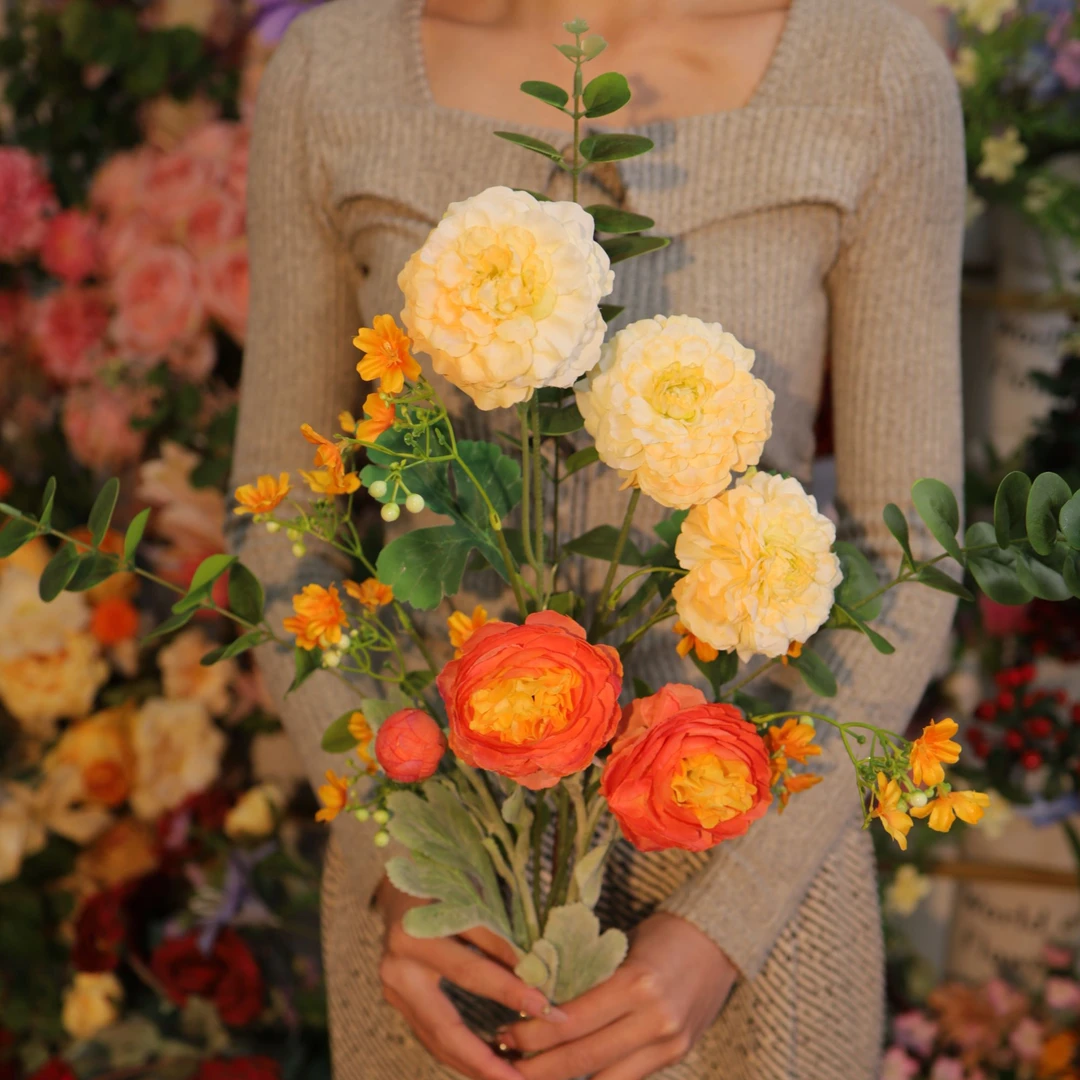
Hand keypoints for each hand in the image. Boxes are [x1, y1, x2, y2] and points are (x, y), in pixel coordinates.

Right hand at [375, 879, 562, 1079]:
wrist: (400, 884)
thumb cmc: (445, 884)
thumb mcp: (472, 896)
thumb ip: (498, 934)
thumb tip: (538, 972)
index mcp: (416, 933)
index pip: (471, 970)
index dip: (510, 991)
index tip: (547, 1009)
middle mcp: (399, 967)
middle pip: (445, 1025)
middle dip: (485, 1058)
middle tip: (520, 1079)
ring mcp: (394, 990)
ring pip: (437, 1040)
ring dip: (475, 1065)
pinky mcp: (399, 1002)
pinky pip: (432, 1036)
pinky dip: (462, 1054)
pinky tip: (489, 1066)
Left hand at [503, 913, 736, 1079]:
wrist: (720, 939)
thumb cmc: (662, 933)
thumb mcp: (621, 948)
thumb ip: (589, 979)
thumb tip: (539, 1005)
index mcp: (636, 984)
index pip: (573, 1022)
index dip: (534, 1034)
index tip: (505, 1033)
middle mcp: (655, 1020)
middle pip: (583, 1058)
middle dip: (538, 1066)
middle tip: (504, 1060)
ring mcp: (669, 1043)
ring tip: (530, 1073)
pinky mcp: (678, 1055)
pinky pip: (627, 1079)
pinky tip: (571, 1075)